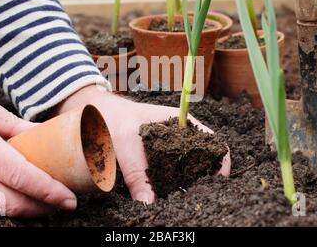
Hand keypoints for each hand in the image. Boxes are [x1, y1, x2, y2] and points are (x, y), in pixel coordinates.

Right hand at [0, 80, 76, 217]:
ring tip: (47, 199)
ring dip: (25, 207)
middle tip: (65, 202)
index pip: (19, 175)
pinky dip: (4, 200)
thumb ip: (10, 123)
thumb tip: (40, 135)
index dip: (48, 190)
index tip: (68, 197)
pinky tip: (19, 193)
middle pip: (10, 201)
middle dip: (42, 207)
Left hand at [57, 85, 230, 203]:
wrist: (96, 113)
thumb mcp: (125, 144)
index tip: (216, 183)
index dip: (221, 163)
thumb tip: (148, 203)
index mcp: (183, 123)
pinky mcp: (159, 157)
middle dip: (203, 178)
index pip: (214, 142)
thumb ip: (137, 173)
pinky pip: (173, 172)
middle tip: (194, 196)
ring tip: (180, 197)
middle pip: (204, 159)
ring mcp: (171, 146)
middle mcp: (181, 135)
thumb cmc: (114, 118)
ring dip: (187, 183)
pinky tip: (166, 193)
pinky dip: (173, 183)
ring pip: (189, 168)